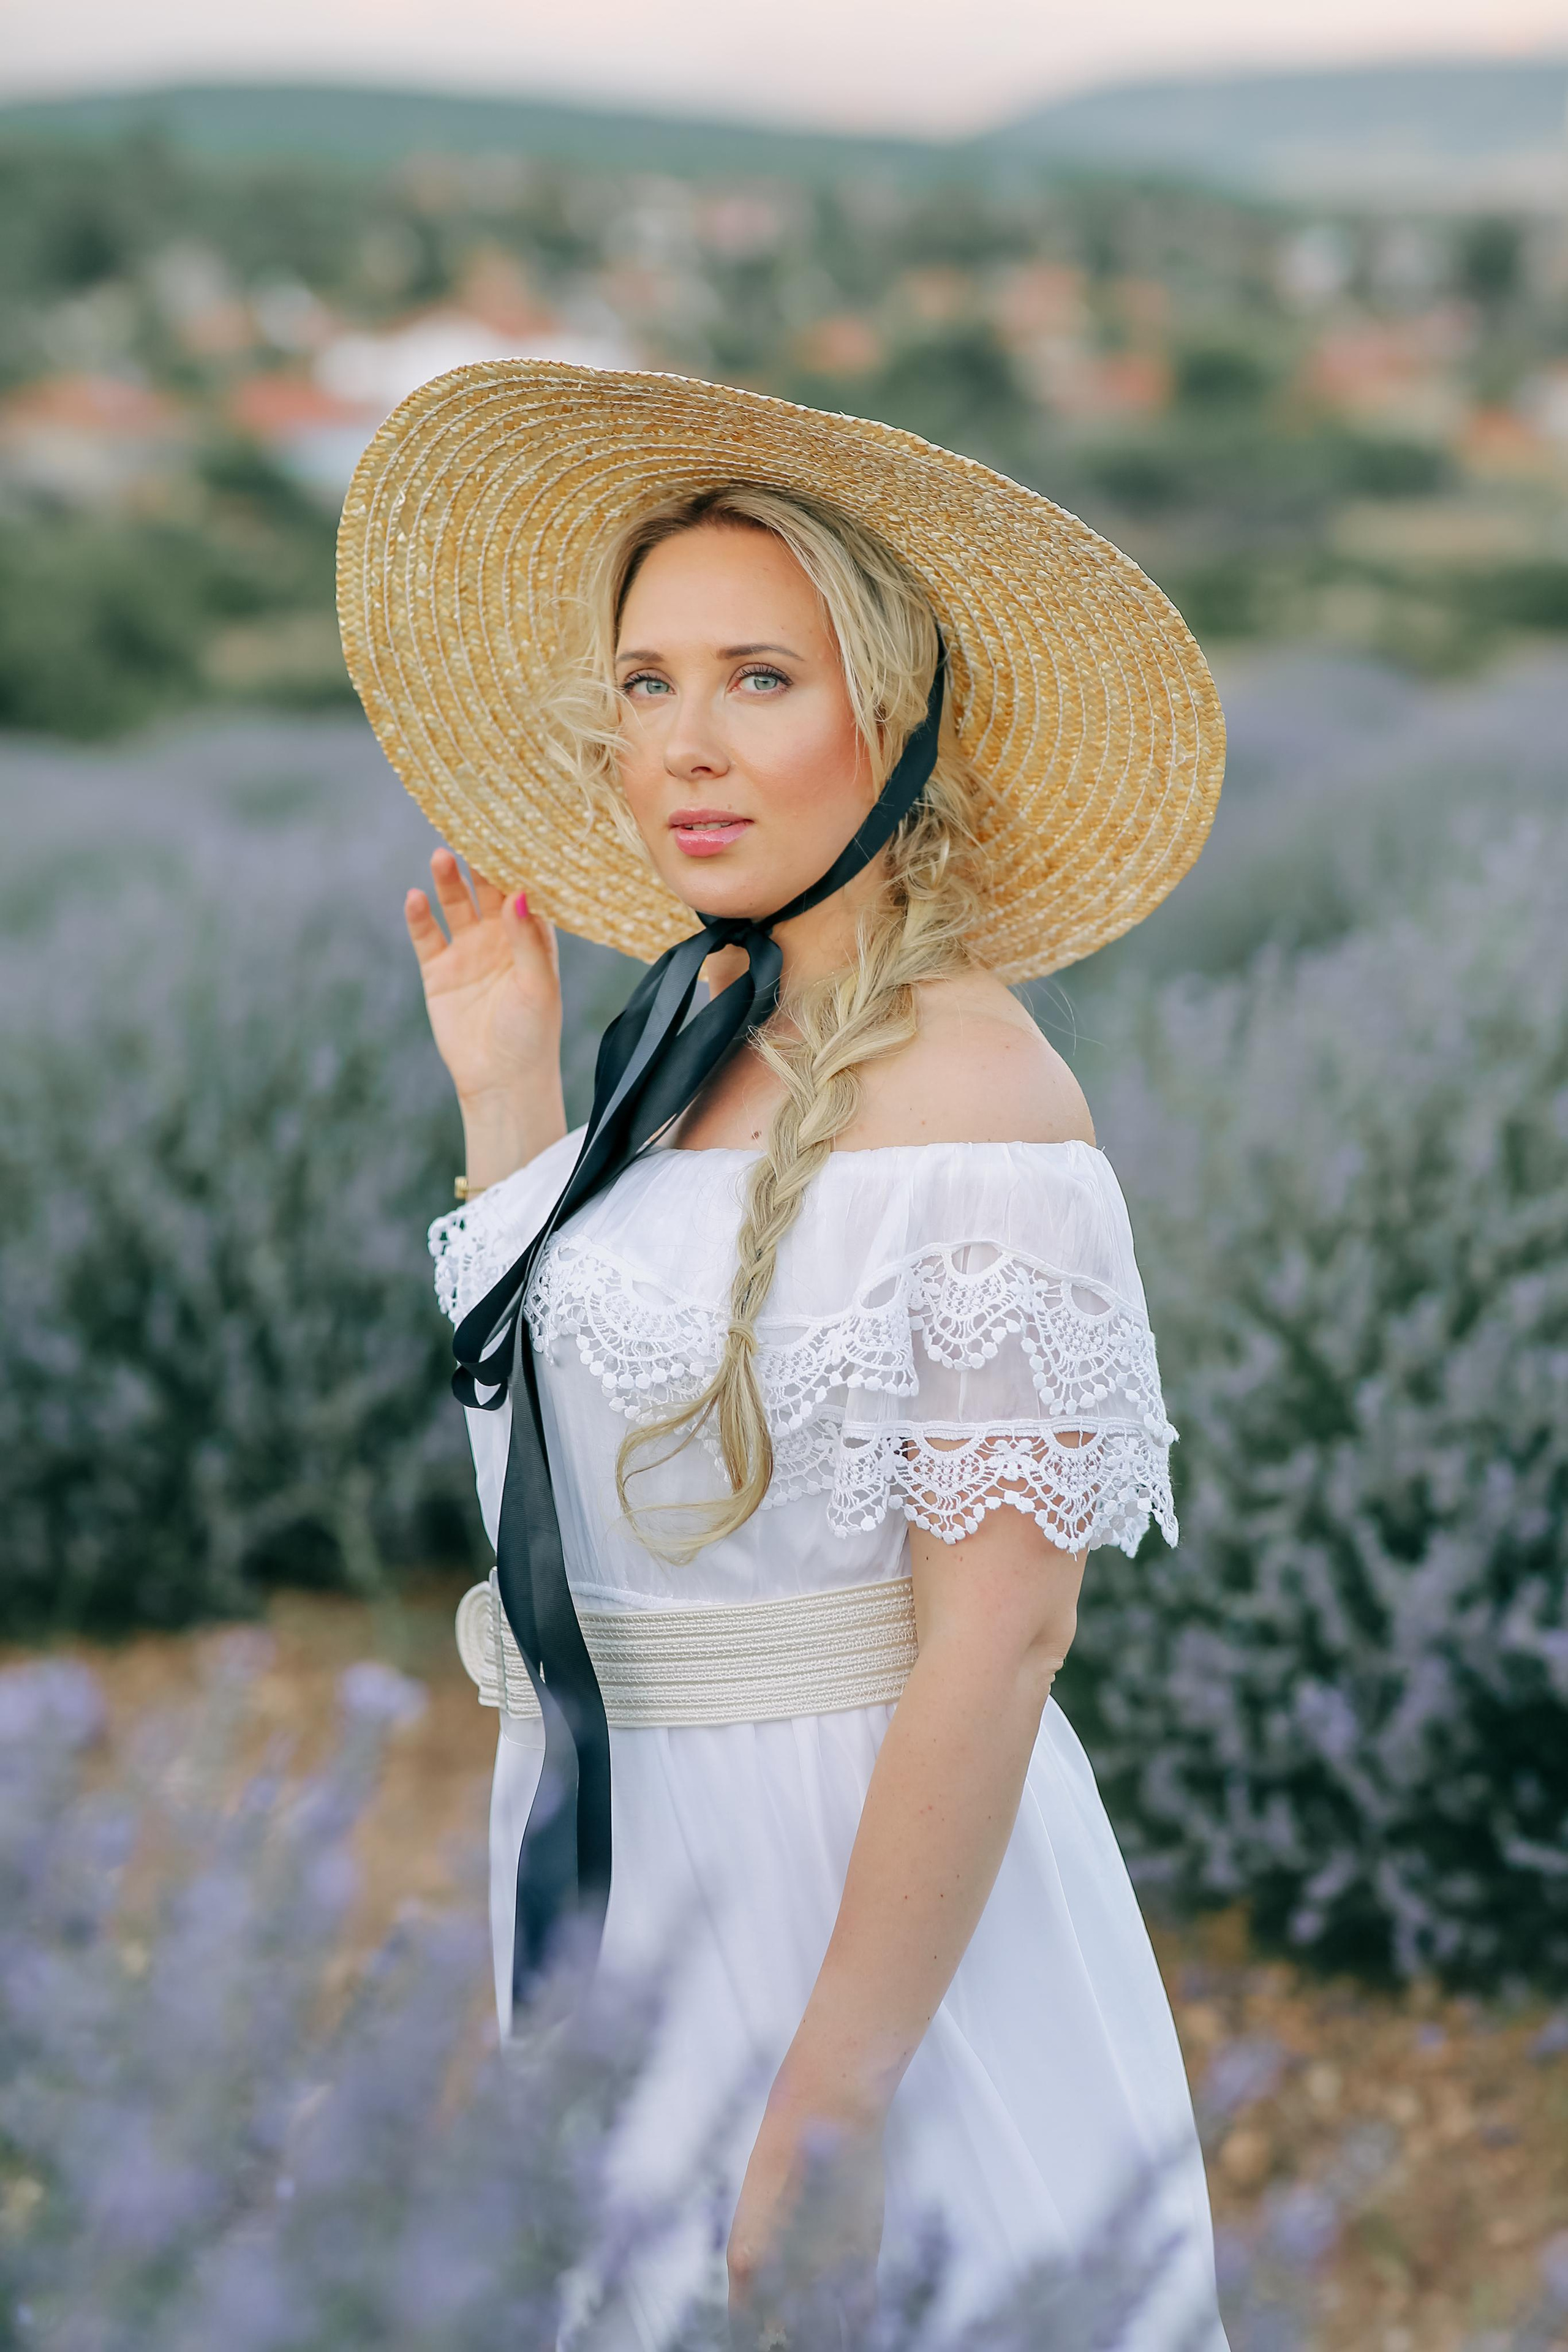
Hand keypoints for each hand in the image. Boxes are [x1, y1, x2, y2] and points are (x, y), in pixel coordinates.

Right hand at [405, 848, 565, 1183]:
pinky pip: (425, 935)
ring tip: (442, 855)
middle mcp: (500, 938)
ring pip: (455, 904)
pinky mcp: (438, 971)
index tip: (513, 826)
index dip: (518, 861)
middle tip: (472, 826)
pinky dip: (419, 916)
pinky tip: (414, 896)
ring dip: (448, 881)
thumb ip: (527, 940)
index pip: (525, 889)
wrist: (501, 1082)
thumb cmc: (532, 1035)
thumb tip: (516, 893)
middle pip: (488, 889)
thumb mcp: (538, 986)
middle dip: (481, 860)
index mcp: (533, 938)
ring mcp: (467, 951)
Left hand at [727, 2084, 883, 2337]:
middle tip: (793, 2338)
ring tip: (822, 2337)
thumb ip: (765, 2255)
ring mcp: (824, 2269)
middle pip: (783, 2342)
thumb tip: (771, 2293)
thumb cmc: (785, 2146)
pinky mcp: (861, 2258)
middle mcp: (781, 2274)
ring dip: (823, 2339)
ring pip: (824, 2337)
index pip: (744, 2333)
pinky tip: (853, 2331)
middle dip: (789, 2343)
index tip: (765, 2341)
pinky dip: (855, 2330)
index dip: (755, 2343)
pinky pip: (858, 2317)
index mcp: (745, 2261)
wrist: (826, 2107)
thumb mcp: (759, 2207)